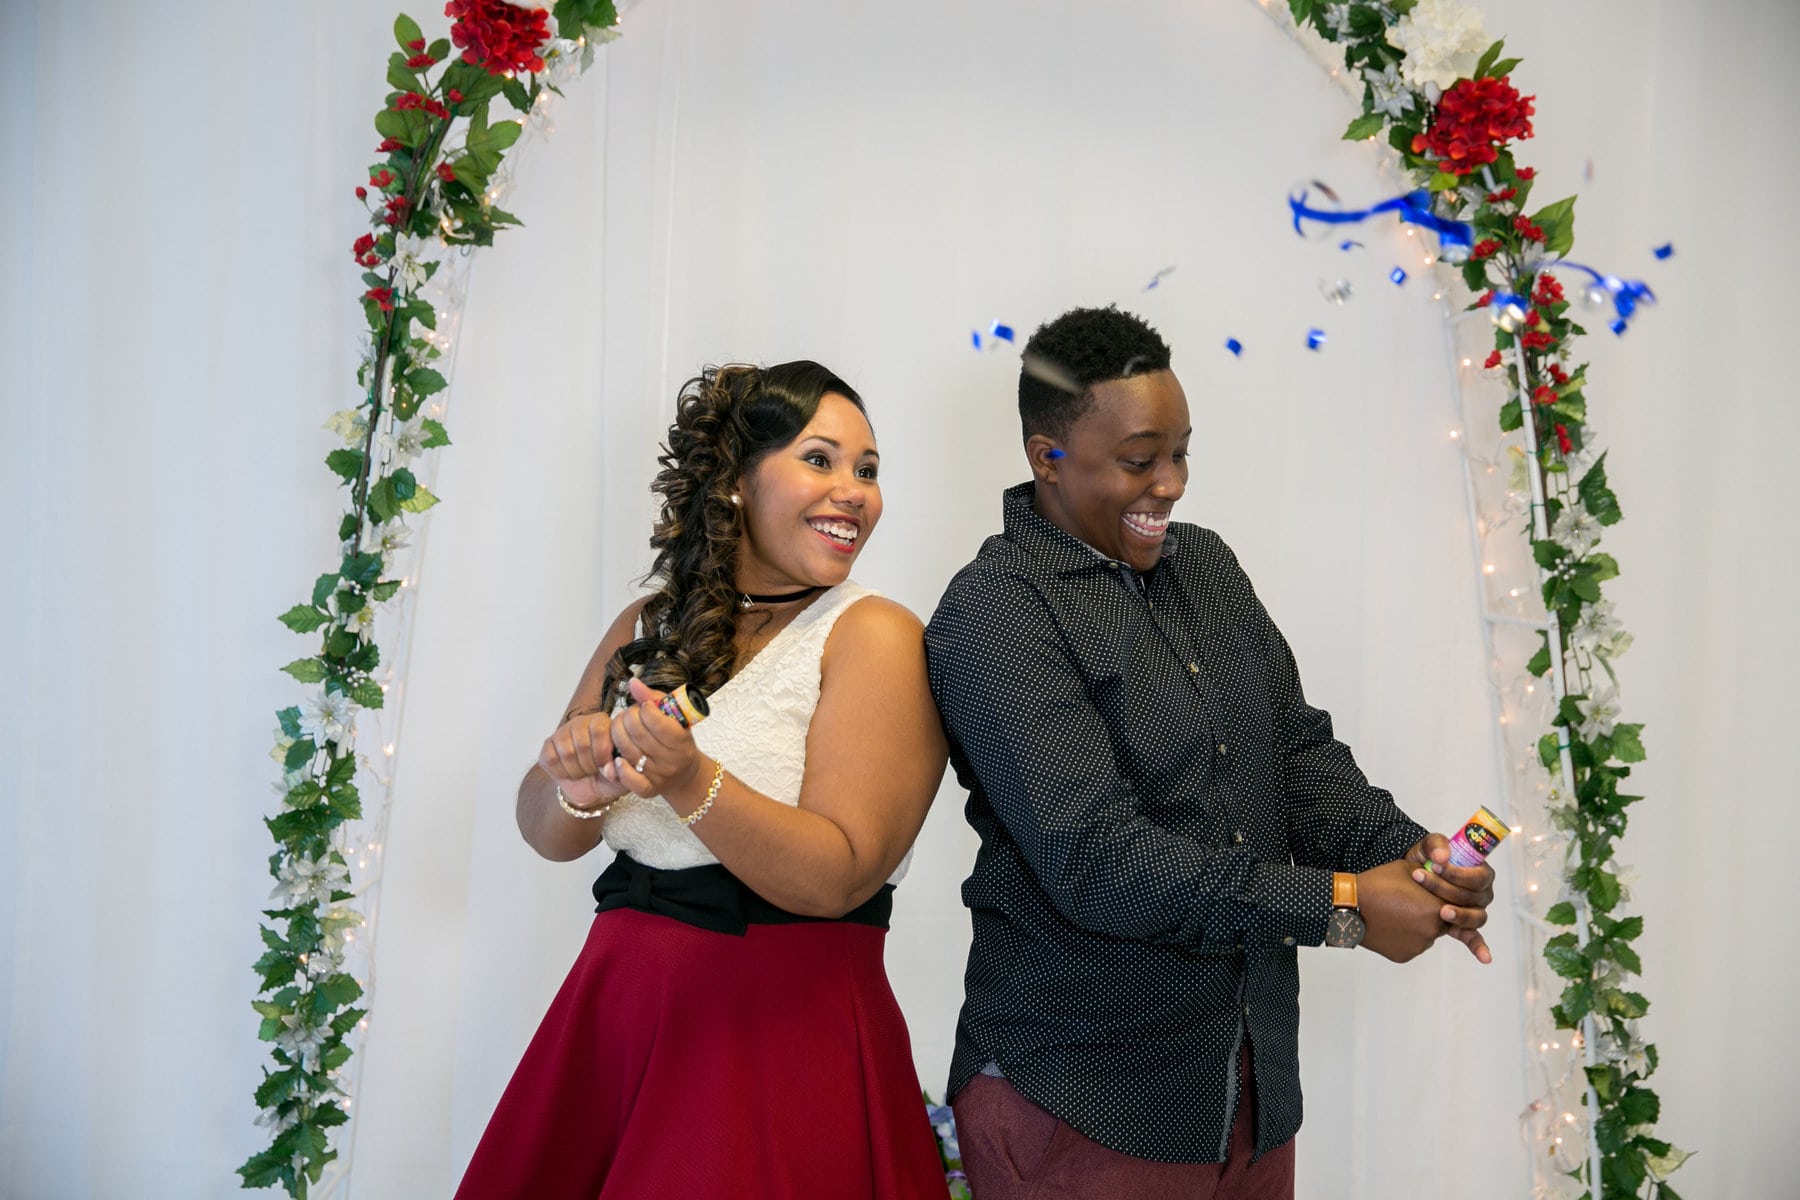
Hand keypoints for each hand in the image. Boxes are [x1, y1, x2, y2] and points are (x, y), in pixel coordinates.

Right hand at [539, 712, 632, 809]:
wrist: (588, 788)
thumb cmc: (608, 776)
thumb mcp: (621, 774)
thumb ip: (621, 770)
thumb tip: (609, 770)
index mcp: (602, 722)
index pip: (599, 730)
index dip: (602, 753)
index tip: (606, 767)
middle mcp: (581, 722)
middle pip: (582, 743)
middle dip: (589, 765)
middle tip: (593, 771)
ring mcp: (562, 732)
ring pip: (566, 752)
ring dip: (577, 771)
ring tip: (583, 772)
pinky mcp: (547, 745)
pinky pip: (551, 759)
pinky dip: (562, 772)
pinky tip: (569, 772)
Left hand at [603, 678, 706, 803]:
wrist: (684, 774)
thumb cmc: (678, 739)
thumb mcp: (674, 716)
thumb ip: (654, 697)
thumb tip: (632, 682)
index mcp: (682, 741)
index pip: (655, 721)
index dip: (644, 708)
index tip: (644, 706)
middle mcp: (671, 761)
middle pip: (637, 734)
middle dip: (628, 718)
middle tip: (629, 715)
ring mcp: (659, 776)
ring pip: (628, 752)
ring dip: (618, 736)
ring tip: (622, 729)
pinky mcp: (648, 790)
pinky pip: (630, 780)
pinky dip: (620, 768)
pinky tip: (617, 757)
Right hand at [1356, 859, 1449, 962]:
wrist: (1350, 906)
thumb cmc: (1377, 885)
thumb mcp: (1409, 869)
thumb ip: (1432, 877)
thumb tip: (1442, 879)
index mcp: (1436, 908)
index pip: (1452, 904)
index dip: (1439, 897)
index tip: (1427, 893)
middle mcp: (1432, 931)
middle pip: (1441, 922)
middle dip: (1430, 913)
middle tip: (1410, 903)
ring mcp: (1418, 946)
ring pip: (1426, 934)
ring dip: (1419, 926)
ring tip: (1397, 913)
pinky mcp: (1405, 955)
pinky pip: (1412, 944)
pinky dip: (1405, 937)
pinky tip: (1391, 925)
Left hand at [1404, 833, 1495, 963]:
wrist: (1409, 876)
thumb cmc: (1426, 858)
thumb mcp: (1428, 845)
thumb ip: (1436, 844)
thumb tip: (1442, 856)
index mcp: (1479, 873)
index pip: (1479, 876)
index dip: (1459, 873)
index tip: (1436, 865)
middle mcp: (1481, 894)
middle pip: (1473, 896)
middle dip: (1446, 888)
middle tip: (1421, 878)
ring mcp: (1473, 910)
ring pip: (1474, 916)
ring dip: (1459, 915)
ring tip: (1441, 911)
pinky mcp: (1461, 925)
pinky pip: (1474, 938)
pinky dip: (1479, 947)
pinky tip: (1484, 958)